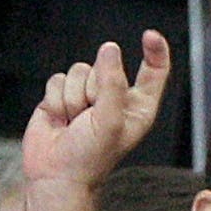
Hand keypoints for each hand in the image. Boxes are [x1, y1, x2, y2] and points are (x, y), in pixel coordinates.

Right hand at [24, 32, 170, 187]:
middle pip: (105, 66)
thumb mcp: (110, 120)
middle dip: (93, 89)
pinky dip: (55, 99)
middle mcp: (115, 97)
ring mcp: (87, 95)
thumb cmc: (91, 155)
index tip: (150, 35)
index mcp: (138, 106)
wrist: (56, 175)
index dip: (154, 51)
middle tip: (89, 118)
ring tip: (74, 122)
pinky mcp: (62, 96)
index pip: (153, 71)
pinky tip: (59, 119)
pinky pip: (56, 79)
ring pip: (78, 70)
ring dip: (72, 97)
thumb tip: (109, 49)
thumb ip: (112, 83)